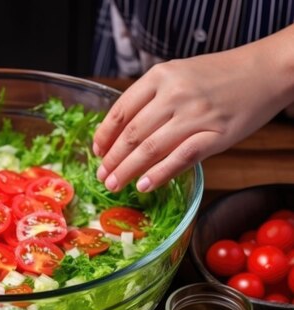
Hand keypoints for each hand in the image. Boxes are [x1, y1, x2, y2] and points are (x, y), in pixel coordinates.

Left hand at [93, 27, 293, 192]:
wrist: (265, 71)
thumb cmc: (217, 75)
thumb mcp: (177, 74)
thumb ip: (150, 99)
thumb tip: (120, 133)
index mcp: (159, 76)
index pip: (120, 111)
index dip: (104, 136)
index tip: (97, 152)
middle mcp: (174, 94)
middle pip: (132, 134)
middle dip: (112, 159)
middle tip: (102, 176)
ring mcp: (195, 115)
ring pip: (151, 148)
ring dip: (128, 171)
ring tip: (114, 184)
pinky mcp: (215, 135)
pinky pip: (180, 158)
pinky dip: (159, 174)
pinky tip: (145, 186)